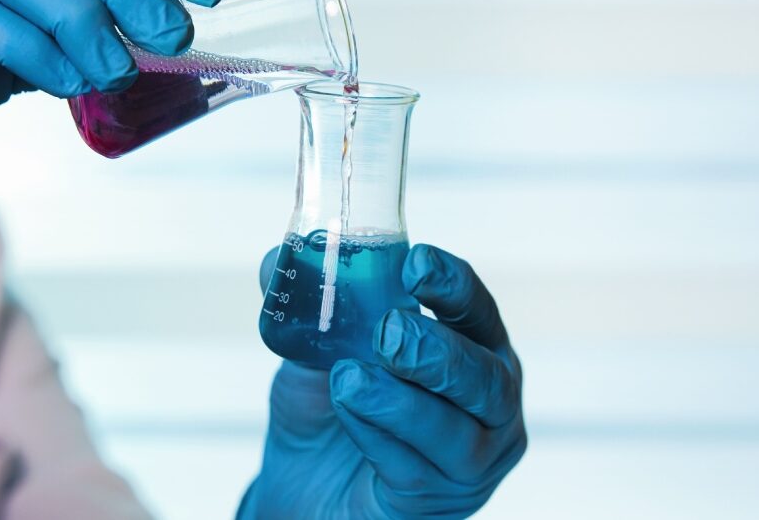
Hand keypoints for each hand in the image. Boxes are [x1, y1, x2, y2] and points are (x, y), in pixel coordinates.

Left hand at [240, 244, 526, 518]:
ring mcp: (470, 464)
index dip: (454, 286)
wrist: (302, 492)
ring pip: (456, 432)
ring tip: (348, 379)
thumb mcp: (317, 354)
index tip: (414, 264)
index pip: (480, 312)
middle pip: (488, 379)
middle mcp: (488, 408)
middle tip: (386, 332)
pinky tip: (346, 410)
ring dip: (400, 401)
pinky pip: (413, 470)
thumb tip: (270, 261)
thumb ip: (309, 310)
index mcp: (474, 352)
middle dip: (437, 350)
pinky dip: (376, 435)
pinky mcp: (432, 504)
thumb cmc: (330, 415)